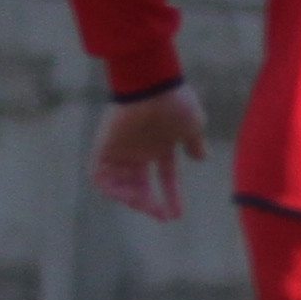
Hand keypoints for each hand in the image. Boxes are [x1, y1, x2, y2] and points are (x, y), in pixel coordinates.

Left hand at [90, 87, 210, 220]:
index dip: (171, 196)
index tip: (176, 215)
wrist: (151, 84)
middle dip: (150, 203)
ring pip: (120, 184)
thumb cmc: (174, 102)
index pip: (166, 177)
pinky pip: (99, 176)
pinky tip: (127, 195)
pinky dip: (111, 189)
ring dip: (132, 198)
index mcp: (160, 145)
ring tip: (145, 204)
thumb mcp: (192, 126)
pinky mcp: (104, 147)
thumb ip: (194, 144)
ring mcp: (121, 149)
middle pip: (140, 185)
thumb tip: (201, 158)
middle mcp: (140, 150)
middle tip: (161, 215)